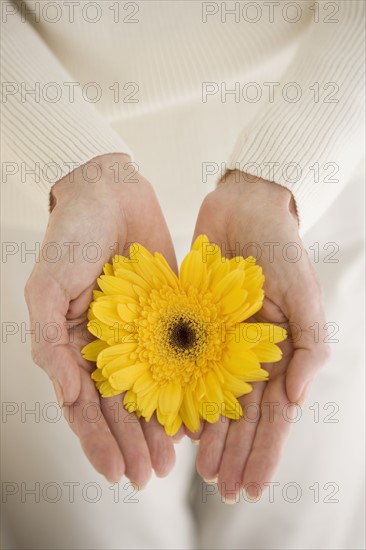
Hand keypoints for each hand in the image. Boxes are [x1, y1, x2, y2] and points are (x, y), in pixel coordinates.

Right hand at [25, 153, 177, 486]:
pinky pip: (179, 357)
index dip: (98, 439)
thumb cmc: (71, 236)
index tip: (116, 472)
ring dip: (158, 425)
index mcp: (73, 344)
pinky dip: (185, 385)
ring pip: (150, 388)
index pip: (85, 403)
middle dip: (132, 441)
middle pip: (119, 405)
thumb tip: (66, 393)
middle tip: (150, 475)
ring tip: (172, 459)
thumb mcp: (47, 286)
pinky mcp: (169, 315)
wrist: (110, 192)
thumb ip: (50, 341)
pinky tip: (197, 411)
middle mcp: (106, 346)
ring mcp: (139, 333)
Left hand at [190, 170, 329, 501]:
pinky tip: (174, 422)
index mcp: (278, 352)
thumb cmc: (281, 249)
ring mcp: (218, 341)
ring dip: (209, 434)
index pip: (274, 413)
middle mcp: (247, 353)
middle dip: (235, 452)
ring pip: (212, 398)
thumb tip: (298, 400)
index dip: (264, 451)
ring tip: (200, 467)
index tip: (251, 486)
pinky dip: (180, 395)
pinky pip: (184, 366)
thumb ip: (308, 348)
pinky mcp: (190, 323)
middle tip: (222, 488)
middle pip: (242, 415)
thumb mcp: (305, 295)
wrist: (245, 208)